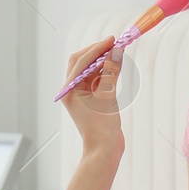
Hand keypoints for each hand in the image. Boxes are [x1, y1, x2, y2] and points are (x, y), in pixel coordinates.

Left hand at [61, 35, 125, 156]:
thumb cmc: (102, 126)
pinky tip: (117, 64)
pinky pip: (99, 79)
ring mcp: (82, 94)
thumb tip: (117, 51)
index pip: (81, 61)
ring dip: (104, 60)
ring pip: (91, 70)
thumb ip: (112, 72)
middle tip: (114, 44)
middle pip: (82, 62)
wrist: (104, 150)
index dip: (96, 48)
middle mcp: (73, 90)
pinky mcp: (93, 99)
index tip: (112, 40)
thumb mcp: (108, 96)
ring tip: (119, 51)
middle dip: (98, 52)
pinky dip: (107, 71)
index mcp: (69, 89)